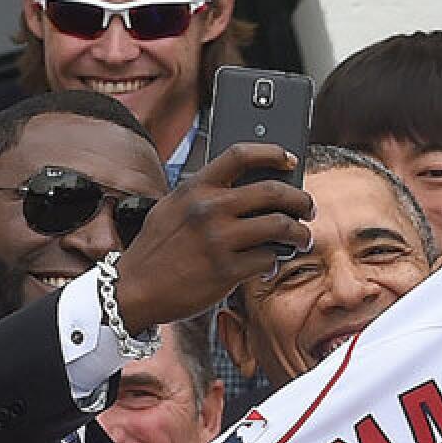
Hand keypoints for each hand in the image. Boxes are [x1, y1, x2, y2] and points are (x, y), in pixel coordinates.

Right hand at [114, 143, 313, 333]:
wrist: (133, 289)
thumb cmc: (156, 250)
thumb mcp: (172, 208)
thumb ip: (203, 194)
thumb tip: (247, 187)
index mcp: (195, 187)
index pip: (241, 155)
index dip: (273, 153)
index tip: (291, 160)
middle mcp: (209, 208)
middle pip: (273, 191)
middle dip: (301, 200)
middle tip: (308, 209)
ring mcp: (218, 240)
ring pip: (280, 226)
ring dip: (299, 234)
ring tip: (301, 238)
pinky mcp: (226, 271)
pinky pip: (268, 259)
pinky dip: (274, 261)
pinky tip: (270, 262)